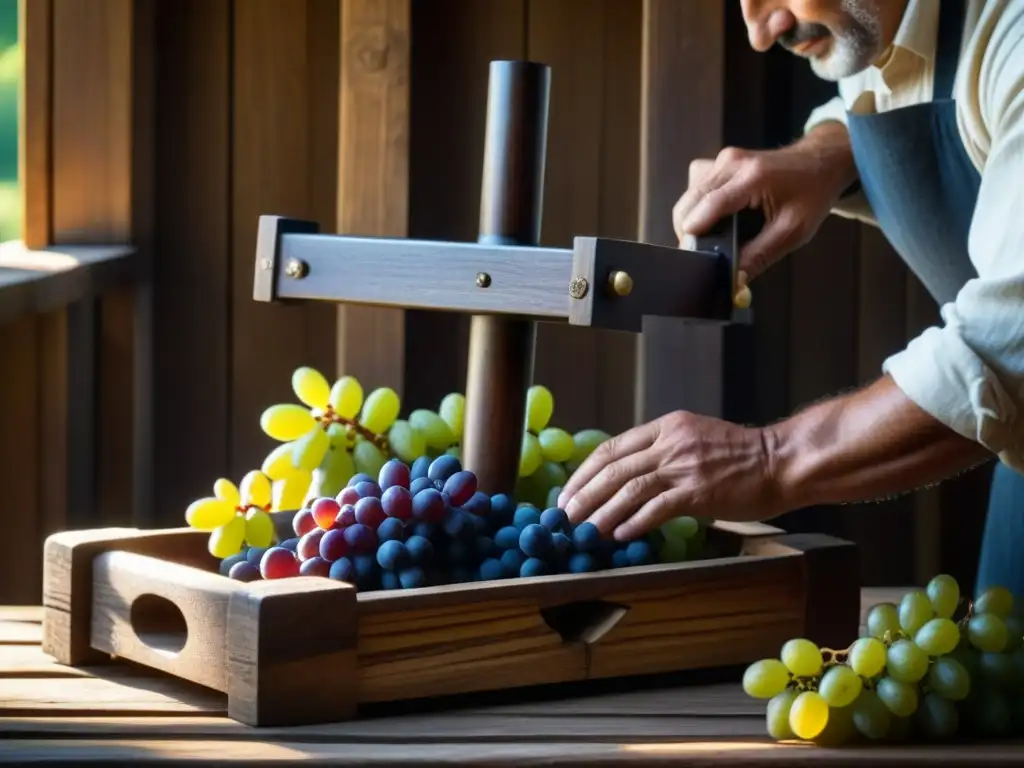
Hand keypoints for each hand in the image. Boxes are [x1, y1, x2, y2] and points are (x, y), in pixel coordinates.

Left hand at [557, 410, 783, 540]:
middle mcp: (670, 442)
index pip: (612, 447)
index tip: (569, 491)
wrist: (781, 461)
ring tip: (584, 530)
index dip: (585, 471)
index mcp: (666, 426)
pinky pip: (656, 508)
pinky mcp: (698, 492)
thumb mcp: (695, 439)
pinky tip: (620, 535)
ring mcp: (684, 466)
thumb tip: (629, 476)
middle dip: (584, 493)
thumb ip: (663, 451)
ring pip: (628, 489)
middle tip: (565, 515)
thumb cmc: (742, 456)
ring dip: (601, 513)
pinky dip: (634, 522)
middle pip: (613, 468)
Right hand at [673, 122, 856, 281]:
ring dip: (694, 220)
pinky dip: (698, 207)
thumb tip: (734, 281)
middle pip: (690, 202)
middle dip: (691, 232)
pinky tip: (716, 216)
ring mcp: (723, 160)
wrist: (820, 163)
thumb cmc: (812, 194)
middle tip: (707, 254)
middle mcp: (732, 163)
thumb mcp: (793, 231)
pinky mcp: (719, 162)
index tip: (691, 257)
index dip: (695, 234)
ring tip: (716, 236)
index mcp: (753, 177)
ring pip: (689, 198)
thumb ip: (760, 256)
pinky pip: (695, 190)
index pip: (710, 206)